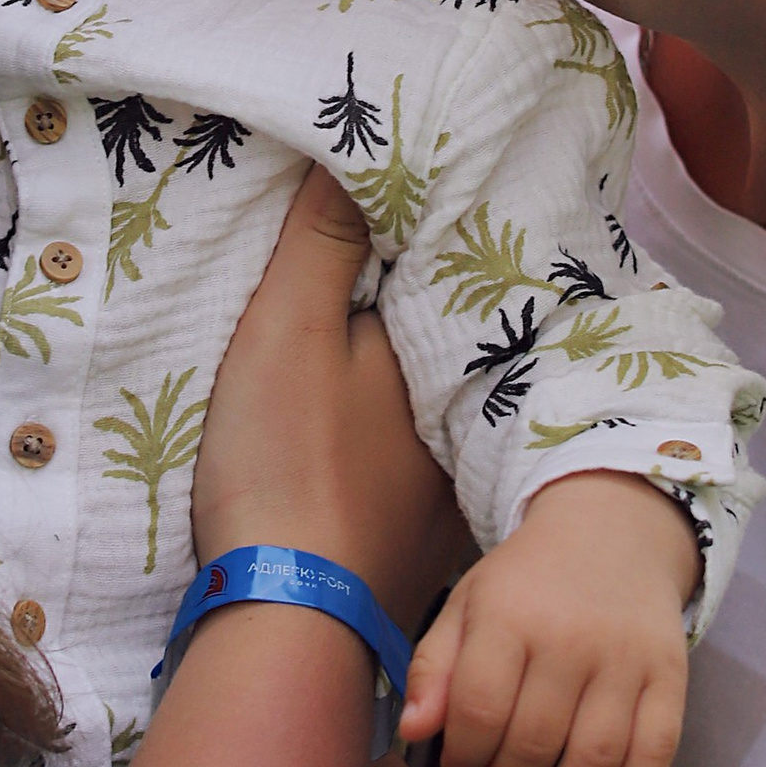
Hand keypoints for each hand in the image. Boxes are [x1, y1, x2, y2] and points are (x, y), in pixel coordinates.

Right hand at [194, 165, 469, 636]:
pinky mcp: (426, 537)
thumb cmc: (290, 463)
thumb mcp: (291, 332)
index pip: (455, 274)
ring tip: (403, 330)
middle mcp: (474, 418)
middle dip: (442, 303)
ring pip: (448, 402)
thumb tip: (359, 150)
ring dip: (432, 372)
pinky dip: (415, 436)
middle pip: (458, 341)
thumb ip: (324, 241)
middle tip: (424, 250)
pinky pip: (430, 460)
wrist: (291, 616)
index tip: (431, 189)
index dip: (438, 233)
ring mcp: (457, 485)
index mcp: (449, 355)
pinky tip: (388, 430)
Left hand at [400, 473, 698, 766]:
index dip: (461, 754)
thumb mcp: (467, 605)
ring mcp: (627, 658)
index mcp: (510, 614)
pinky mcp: (670, 676)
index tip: (458, 763)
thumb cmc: (527, 581)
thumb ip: (433, 668)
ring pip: (595, 757)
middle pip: (533, 741)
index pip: (478, 709)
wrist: (612, 530)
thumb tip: (414, 733)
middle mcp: (572, 637)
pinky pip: (656, 753)